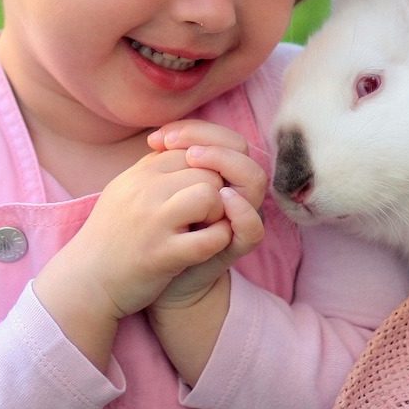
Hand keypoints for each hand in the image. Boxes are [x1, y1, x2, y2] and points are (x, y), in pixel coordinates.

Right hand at [35, 147, 231, 325]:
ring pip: (209, 196)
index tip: (198, 194)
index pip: (190, 150)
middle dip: (216, 193)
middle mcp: (144, 191)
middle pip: (207, 172)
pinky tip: (206, 248)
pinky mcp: (161, 255)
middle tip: (205, 215)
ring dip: (218, 214)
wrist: (84, 281)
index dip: (204, 172)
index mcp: (139, 174)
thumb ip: (153, 167)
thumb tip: (185, 146)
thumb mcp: (125, 190)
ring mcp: (153, 222)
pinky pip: (209, 239)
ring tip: (205, 228)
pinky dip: (217, 241)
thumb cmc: (111, 236)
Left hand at [146, 121, 266, 309]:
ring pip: (254, 179)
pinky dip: (242, 210)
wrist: (154, 279)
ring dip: (227, 163)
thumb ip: (164, 164)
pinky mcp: (236, 247)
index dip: (194, 129)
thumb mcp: (159, 191)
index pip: (219, 135)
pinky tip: (222, 197)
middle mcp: (234, 189)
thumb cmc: (157, 228)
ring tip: (194, 160)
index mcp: (217, 172)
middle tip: (175, 146)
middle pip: (241, 149)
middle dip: (209, 140)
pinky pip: (254, 227)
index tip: (158, 137)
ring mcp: (238, 217)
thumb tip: (154, 139)